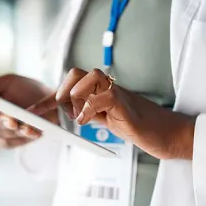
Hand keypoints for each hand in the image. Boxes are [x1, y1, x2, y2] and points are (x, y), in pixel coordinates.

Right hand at [0, 74, 58, 148]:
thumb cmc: (27, 90)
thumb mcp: (8, 82)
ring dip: (11, 128)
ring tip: (21, 123)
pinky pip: (14, 141)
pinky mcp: (9, 143)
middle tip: (7, 117)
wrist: (52, 104)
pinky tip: (32, 131)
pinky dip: (24, 135)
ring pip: (0, 132)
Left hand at [32, 68, 194, 159]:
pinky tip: (88, 122)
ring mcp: (119, 94)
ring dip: (76, 96)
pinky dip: (90, 108)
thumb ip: (92, 112)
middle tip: (64, 111)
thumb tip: (73, 112)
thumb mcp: (108, 120)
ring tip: (78, 116)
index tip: (35, 112)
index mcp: (102, 91)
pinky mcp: (127, 105)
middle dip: (62, 91)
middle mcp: (109, 88)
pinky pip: (104, 96)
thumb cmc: (140, 127)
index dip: (51, 97)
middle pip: (77, 72)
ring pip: (90, 76)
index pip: (72, 84)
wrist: (170, 134)